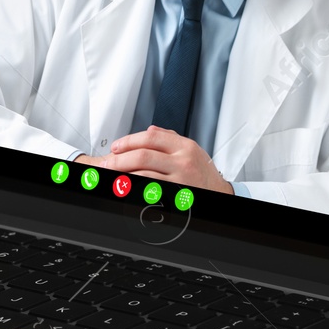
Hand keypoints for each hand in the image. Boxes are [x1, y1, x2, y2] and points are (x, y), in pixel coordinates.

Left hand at [82, 126, 233, 193]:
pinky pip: (150, 193)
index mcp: (185, 147)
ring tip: (112, 178)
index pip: (150, 137)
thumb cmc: (204, 174)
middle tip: (106, 164)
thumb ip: (170, 139)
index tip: (115, 148)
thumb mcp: (192, 151)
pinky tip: (126, 190)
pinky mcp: (177, 198)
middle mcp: (184, 162)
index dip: (128, 141)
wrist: (221, 196)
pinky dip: (135, 191)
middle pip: (142, 156)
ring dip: (122, 177)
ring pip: (143, 175)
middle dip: (118, 160)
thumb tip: (149, 130)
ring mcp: (181, 181)